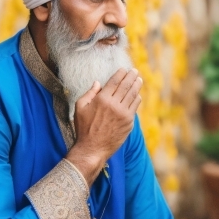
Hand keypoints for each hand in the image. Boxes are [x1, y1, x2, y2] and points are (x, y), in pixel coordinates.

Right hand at [66, 69, 141, 184]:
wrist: (92, 148)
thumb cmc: (83, 128)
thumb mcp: (80, 108)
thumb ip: (89, 93)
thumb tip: (98, 83)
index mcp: (102, 99)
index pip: (115, 81)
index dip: (121, 73)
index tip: (124, 69)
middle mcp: (114, 105)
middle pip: (126, 86)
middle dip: (131, 76)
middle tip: (135, 71)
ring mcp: (123, 114)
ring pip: (133, 95)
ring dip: (137, 85)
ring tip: (139, 80)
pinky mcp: (129, 122)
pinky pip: (135, 107)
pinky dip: (137, 98)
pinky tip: (137, 95)